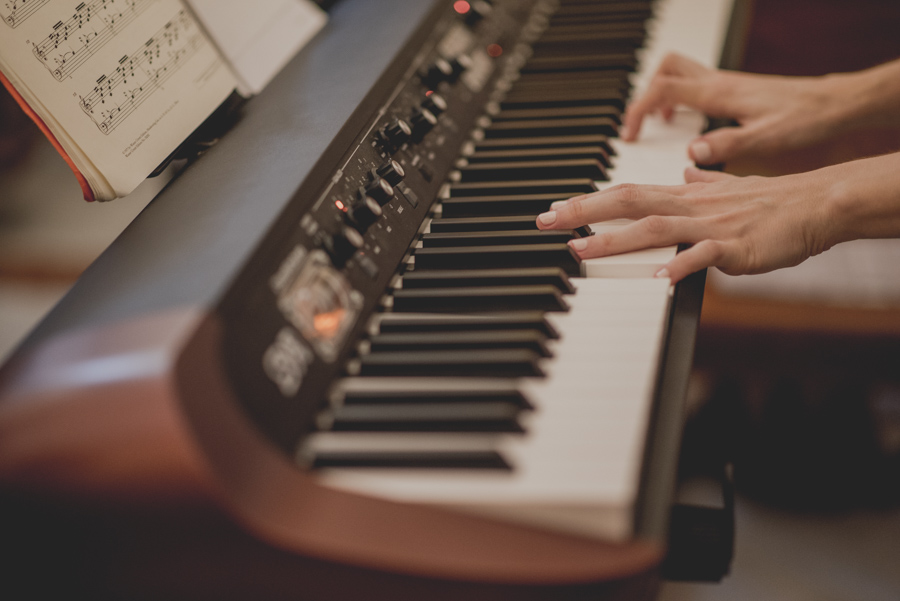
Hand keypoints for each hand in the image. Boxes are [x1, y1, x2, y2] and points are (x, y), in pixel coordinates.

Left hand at [536, 154, 899, 282]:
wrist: (816, 204)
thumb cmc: (772, 201)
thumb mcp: (729, 188)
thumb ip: (703, 182)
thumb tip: (686, 171)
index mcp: (685, 195)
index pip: (626, 193)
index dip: (588, 201)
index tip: (555, 210)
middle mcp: (690, 206)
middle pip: (628, 203)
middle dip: (584, 212)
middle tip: (547, 222)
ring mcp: (711, 226)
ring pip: (655, 227)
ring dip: (616, 239)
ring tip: (582, 250)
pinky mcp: (735, 248)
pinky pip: (705, 255)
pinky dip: (682, 264)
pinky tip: (660, 277)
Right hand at [621, 53, 895, 165]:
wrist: (833, 105)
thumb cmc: (804, 120)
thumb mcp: (765, 139)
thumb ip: (725, 145)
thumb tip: (690, 154)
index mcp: (719, 93)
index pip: (662, 88)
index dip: (638, 110)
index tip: (629, 135)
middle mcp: (718, 83)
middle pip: (664, 70)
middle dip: (643, 94)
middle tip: (637, 125)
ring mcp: (725, 84)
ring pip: (677, 73)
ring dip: (659, 94)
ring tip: (655, 125)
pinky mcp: (733, 91)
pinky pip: (693, 86)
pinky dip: (678, 100)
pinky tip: (686, 125)